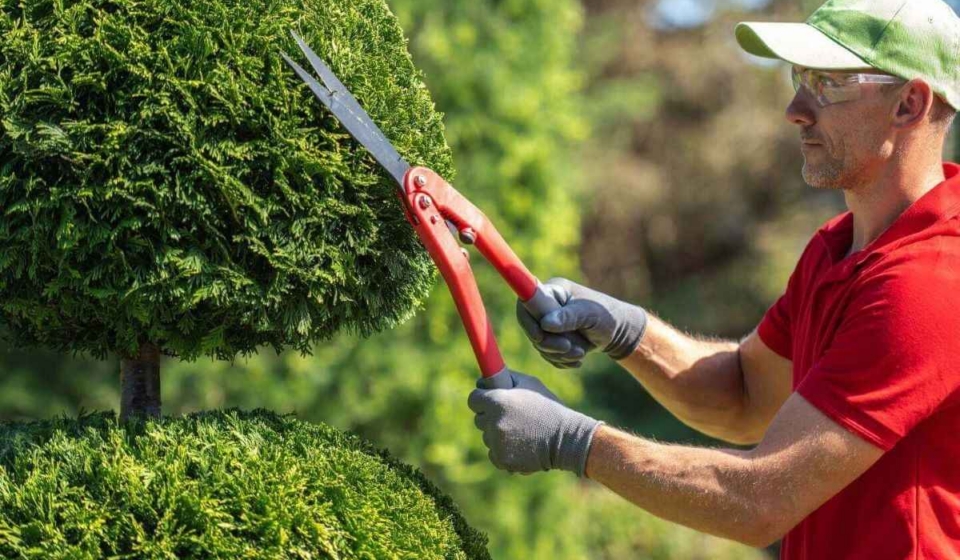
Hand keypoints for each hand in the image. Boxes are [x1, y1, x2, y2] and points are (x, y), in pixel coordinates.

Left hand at [468, 369, 602, 475]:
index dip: (481, 399)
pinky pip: (493, 453)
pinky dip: (503, 450)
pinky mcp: (502, 459)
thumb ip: (507, 378)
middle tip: (509, 417)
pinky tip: (520, 445)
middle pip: (479, 419)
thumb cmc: (549, 407)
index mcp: (497, 401)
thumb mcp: (530, 384)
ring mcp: (496, 443)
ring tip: (520, 432)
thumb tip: (487, 378)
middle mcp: (493, 422)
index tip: (489, 400)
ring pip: (487, 437)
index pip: (473, 399)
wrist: (566, 439)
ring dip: (497, 434)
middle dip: (490, 416)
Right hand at [516, 278, 647, 367]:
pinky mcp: (551, 338)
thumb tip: (546, 324)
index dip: (528, 321)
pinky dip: (560, 360)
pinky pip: (546, 354)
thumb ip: (568, 317)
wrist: (617, 332)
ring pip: (539, 344)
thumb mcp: (590, 314)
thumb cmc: (606, 316)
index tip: (541, 337)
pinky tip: (577, 360)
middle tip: (570, 348)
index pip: (527, 303)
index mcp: (553, 291)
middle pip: (531, 328)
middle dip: (549, 343)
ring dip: (559, 354)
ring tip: (581, 353)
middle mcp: (545, 306)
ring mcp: (547, 323)